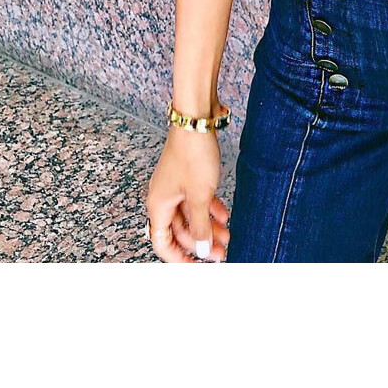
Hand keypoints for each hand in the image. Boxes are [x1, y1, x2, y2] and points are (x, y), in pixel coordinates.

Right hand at [146, 126, 229, 262]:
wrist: (196, 120)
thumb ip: (200, 225)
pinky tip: (225, 215)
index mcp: (158, 205)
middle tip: (221, 253)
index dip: (178, 258)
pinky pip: (197, 200)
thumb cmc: (193, 154)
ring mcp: (176, 186)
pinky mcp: (188, 176)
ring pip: (191, 215)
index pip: (162, 242)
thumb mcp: (200, 196)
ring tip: (228, 236)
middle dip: (200, 242)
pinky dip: (210, 209)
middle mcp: (164, 197)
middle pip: (180, 230)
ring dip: (208, 226)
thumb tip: (200, 249)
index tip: (195, 267)